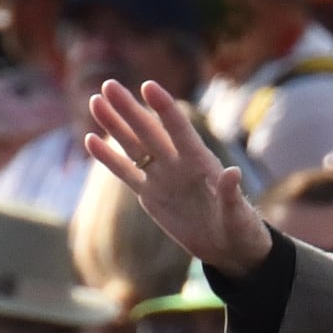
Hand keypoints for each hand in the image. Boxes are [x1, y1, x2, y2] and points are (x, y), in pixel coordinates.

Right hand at [84, 81, 272, 276]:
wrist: (228, 248)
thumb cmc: (241, 230)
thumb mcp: (239, 217)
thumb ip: (232, 195)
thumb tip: (232, 172)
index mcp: (202, 163)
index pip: (180, 131)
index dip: (165, 109)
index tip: (148, 86)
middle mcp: (179, 164)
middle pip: (149, 132)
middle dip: (129, 109)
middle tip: (108, 84)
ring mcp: (162, 178)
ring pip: (133, 146)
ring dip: (115, 125)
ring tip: (95, 101)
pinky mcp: (150, 195)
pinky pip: (126, 173)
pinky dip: (109, 158)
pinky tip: (91, 140)